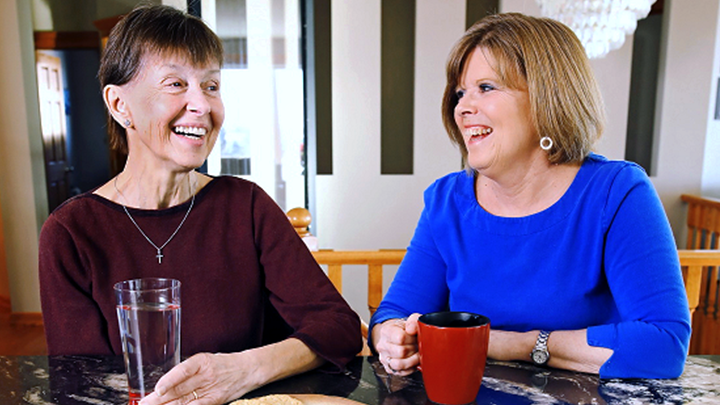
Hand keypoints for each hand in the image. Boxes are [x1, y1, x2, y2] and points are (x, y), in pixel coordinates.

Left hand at [139, 352, 258, 404]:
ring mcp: (211, 389)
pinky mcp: (216, 400)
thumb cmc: (225, 364)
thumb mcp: (206, 360)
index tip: (157, 390)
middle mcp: (206, 375)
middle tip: (143, 403)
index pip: (183, 371)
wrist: (249, 369)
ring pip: (184, 401)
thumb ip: (188, 371)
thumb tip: (165, 384)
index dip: (169, 381)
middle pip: (179, 389)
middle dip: (158, 399)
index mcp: (202, 361)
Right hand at [373, 313, 420, 375]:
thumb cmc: (406, 330)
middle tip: (417, 345)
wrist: (400, 337)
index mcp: (386, 331)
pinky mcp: (389, 369)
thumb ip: (414, 320)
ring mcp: (384, 358)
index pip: (400, 338)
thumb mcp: (411, 321)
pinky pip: (401, 372)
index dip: (412, 338)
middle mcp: (382, 345)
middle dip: (413, 349)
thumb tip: (411, 329)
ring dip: (412, 360)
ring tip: (416, 354)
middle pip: (401, 352)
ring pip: (399, 364)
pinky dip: (410, 368)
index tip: (415, 336)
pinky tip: (412, 360)